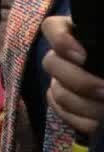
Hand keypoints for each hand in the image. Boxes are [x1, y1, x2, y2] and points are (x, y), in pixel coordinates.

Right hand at [42, 15, 103, 136]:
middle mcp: (61, 56)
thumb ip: (103, 51)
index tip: (83, 57)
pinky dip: (80, 120)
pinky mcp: (62, 103)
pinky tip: (98, 124)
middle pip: (52, 63)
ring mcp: (59, 79)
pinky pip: (60, 111)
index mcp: (75, 34)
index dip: (61, 41)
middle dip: (80, 81)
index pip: (52, 28)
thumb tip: (101, 71)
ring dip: (84, 105)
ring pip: (58, 92)